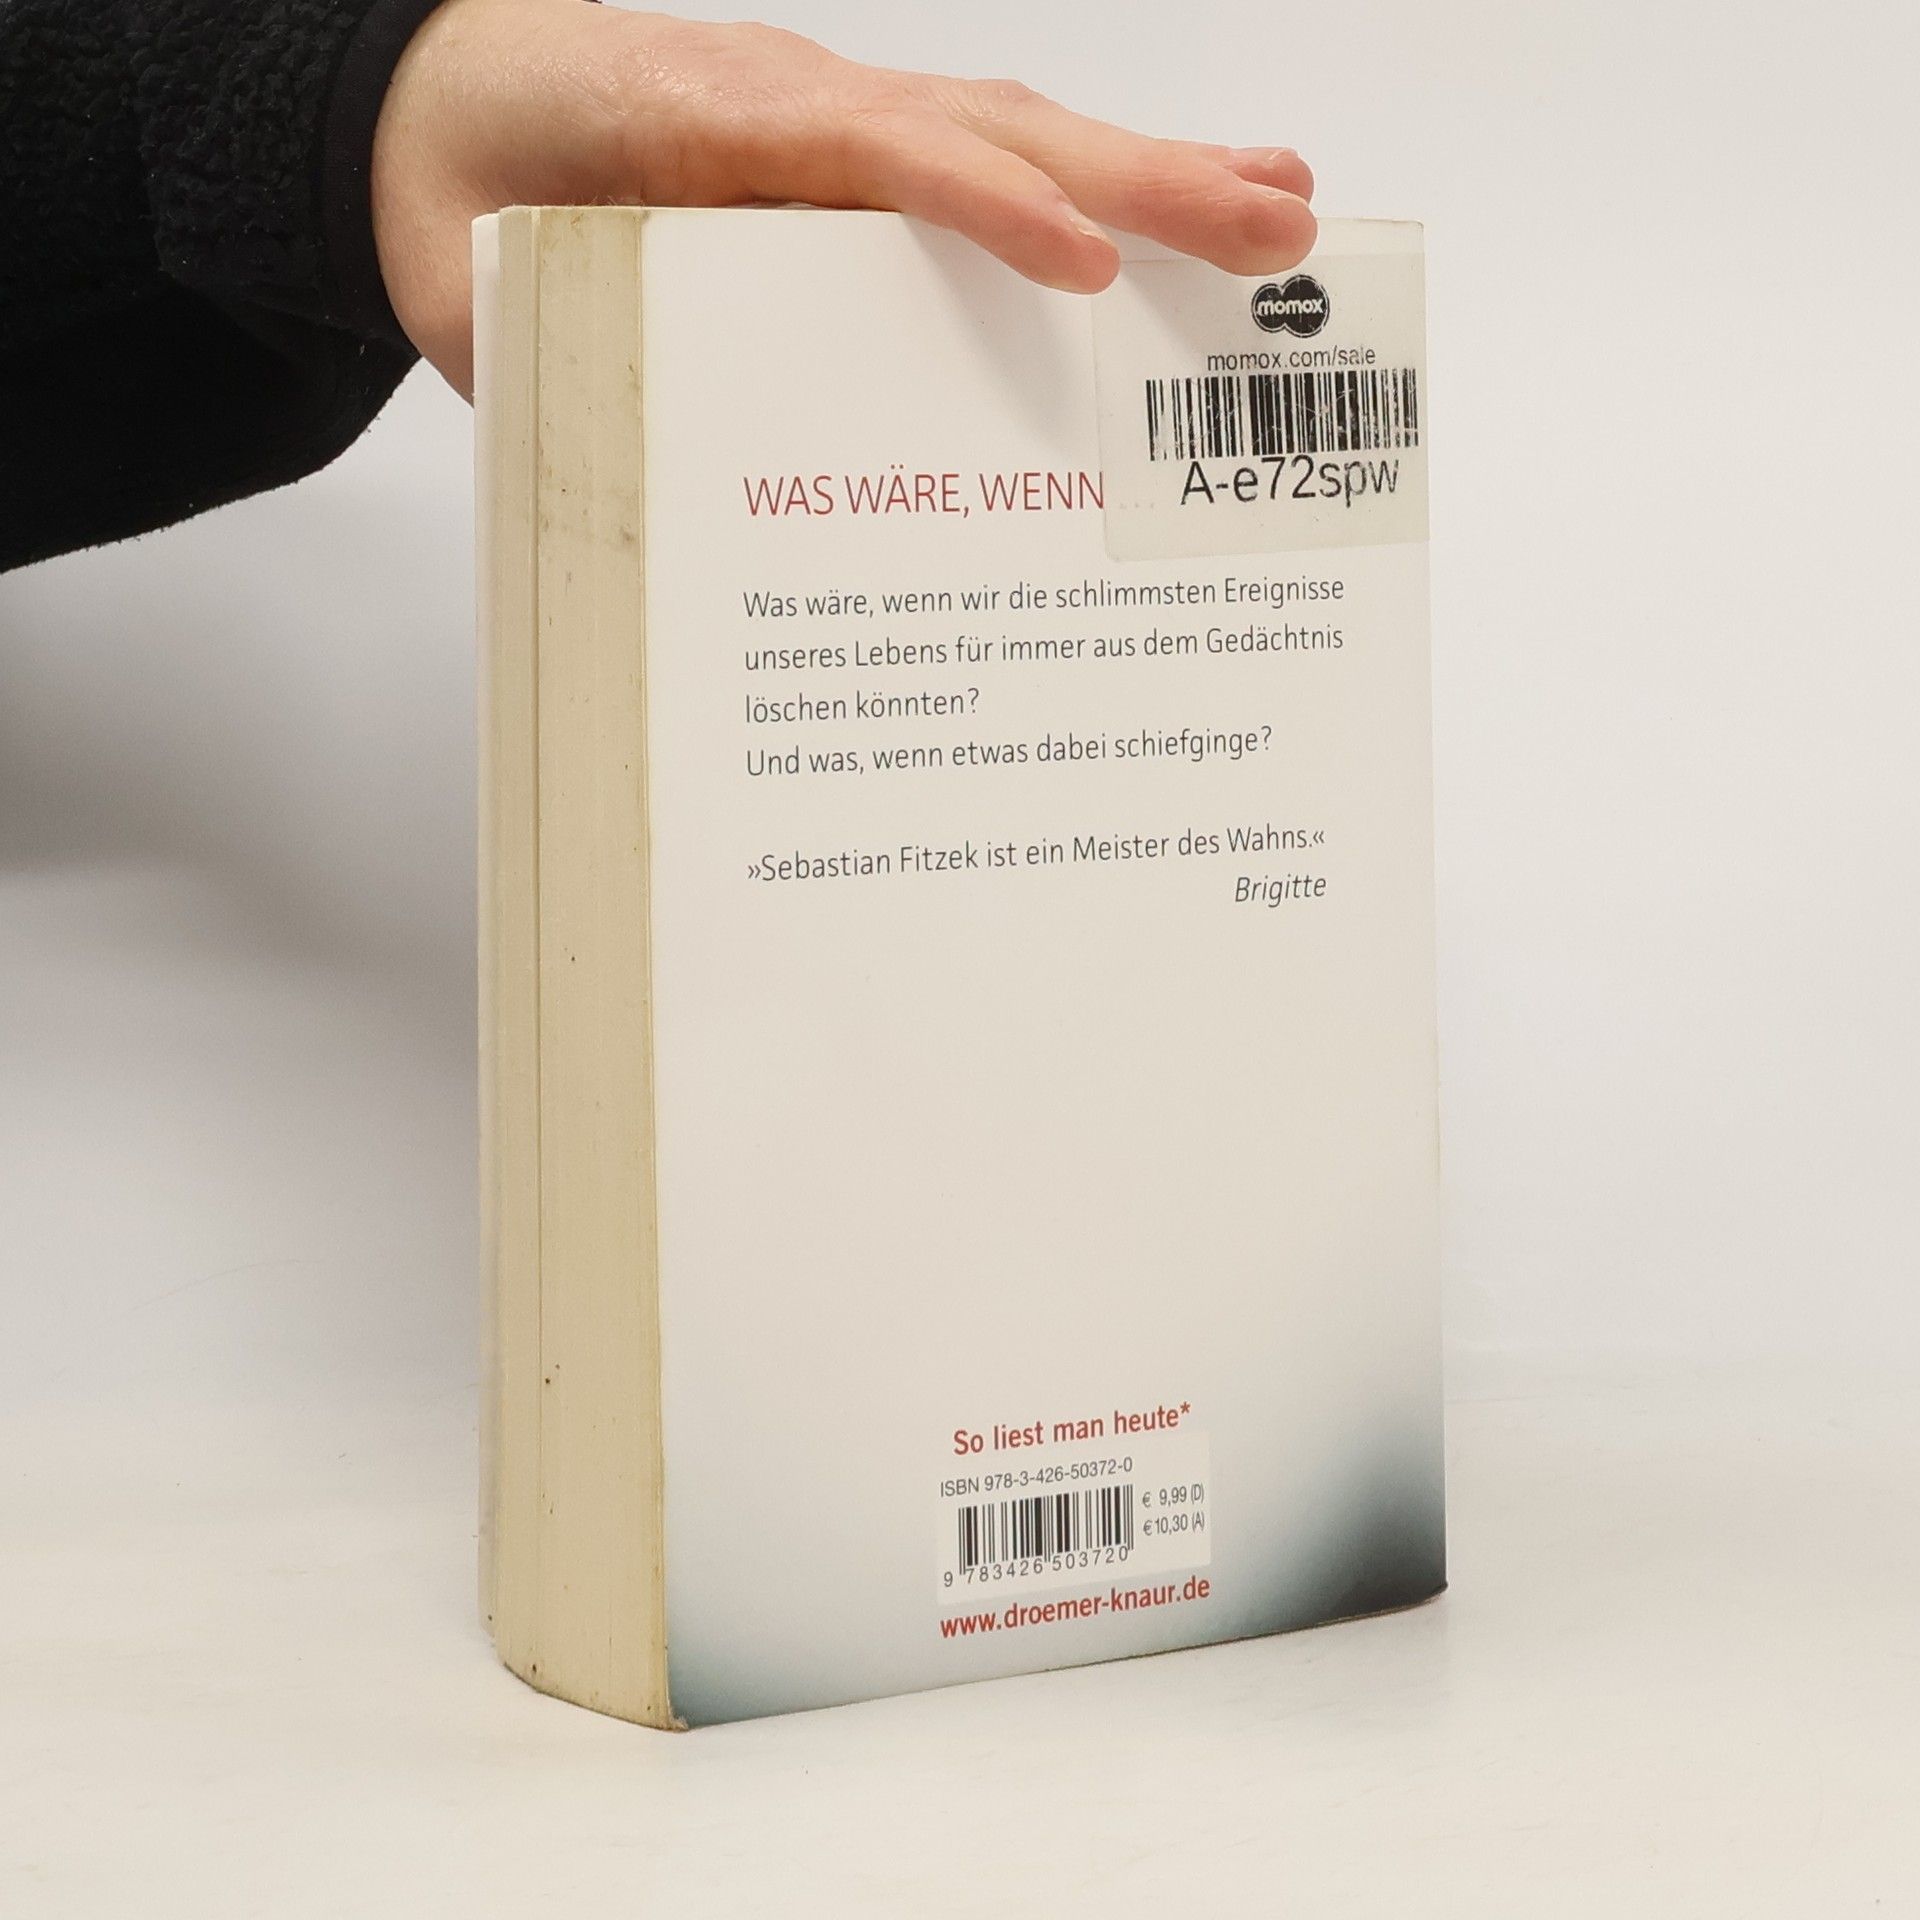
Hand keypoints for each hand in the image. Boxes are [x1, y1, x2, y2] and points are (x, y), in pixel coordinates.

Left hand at [370, 0, 1315, 394]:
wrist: (421, 126)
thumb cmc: (472, 193)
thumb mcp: (513, 284)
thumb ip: (596, 346)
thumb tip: (684, 456)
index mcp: (722, 131)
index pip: (880, 156)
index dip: (985, 209)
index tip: (1082, 267)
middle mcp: (808, 119)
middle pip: (998, 136)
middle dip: (1144, 187)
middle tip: (1278, 229)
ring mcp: (840, 135)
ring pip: (1012, 142)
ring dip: (1145, 182)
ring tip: (1274, 208)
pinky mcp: (845, 173)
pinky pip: (970, 176)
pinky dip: (1068, 202)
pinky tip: (1139, 242)